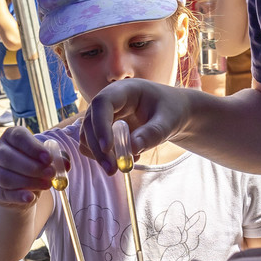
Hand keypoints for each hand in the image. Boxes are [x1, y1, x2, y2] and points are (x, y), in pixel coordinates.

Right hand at [0, 126, 63, 206]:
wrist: (24, 190)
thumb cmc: (36, 167)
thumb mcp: (47, 160)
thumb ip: (57, 159)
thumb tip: (65, 164)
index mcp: (10, 137)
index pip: (18, 137)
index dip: (33, 148)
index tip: (48, 158)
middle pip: (8, 157)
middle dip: (32, 167)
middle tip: (51, 173)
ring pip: (5, 177)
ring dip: (28, 182)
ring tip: (47, 185)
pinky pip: (3, 193)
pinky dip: (18, 196)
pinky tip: (31, 197)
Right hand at [76, 79, 194, 174]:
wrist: (173, 113)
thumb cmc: (172, 111)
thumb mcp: (168, 121)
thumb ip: (152, 133)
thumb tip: (132, 149)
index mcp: (124, 90)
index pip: (102, 103)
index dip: (100, 125)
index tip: (107, 148)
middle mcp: (108, 100)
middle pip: (90, 122)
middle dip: (98, 148)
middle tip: (112, 170)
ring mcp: (103, 115)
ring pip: (87, 135)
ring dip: (99, 155)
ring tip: (126, 165)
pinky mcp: (103, 129)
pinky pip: (93, 144)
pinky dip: (104, 156)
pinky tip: (127, 158)